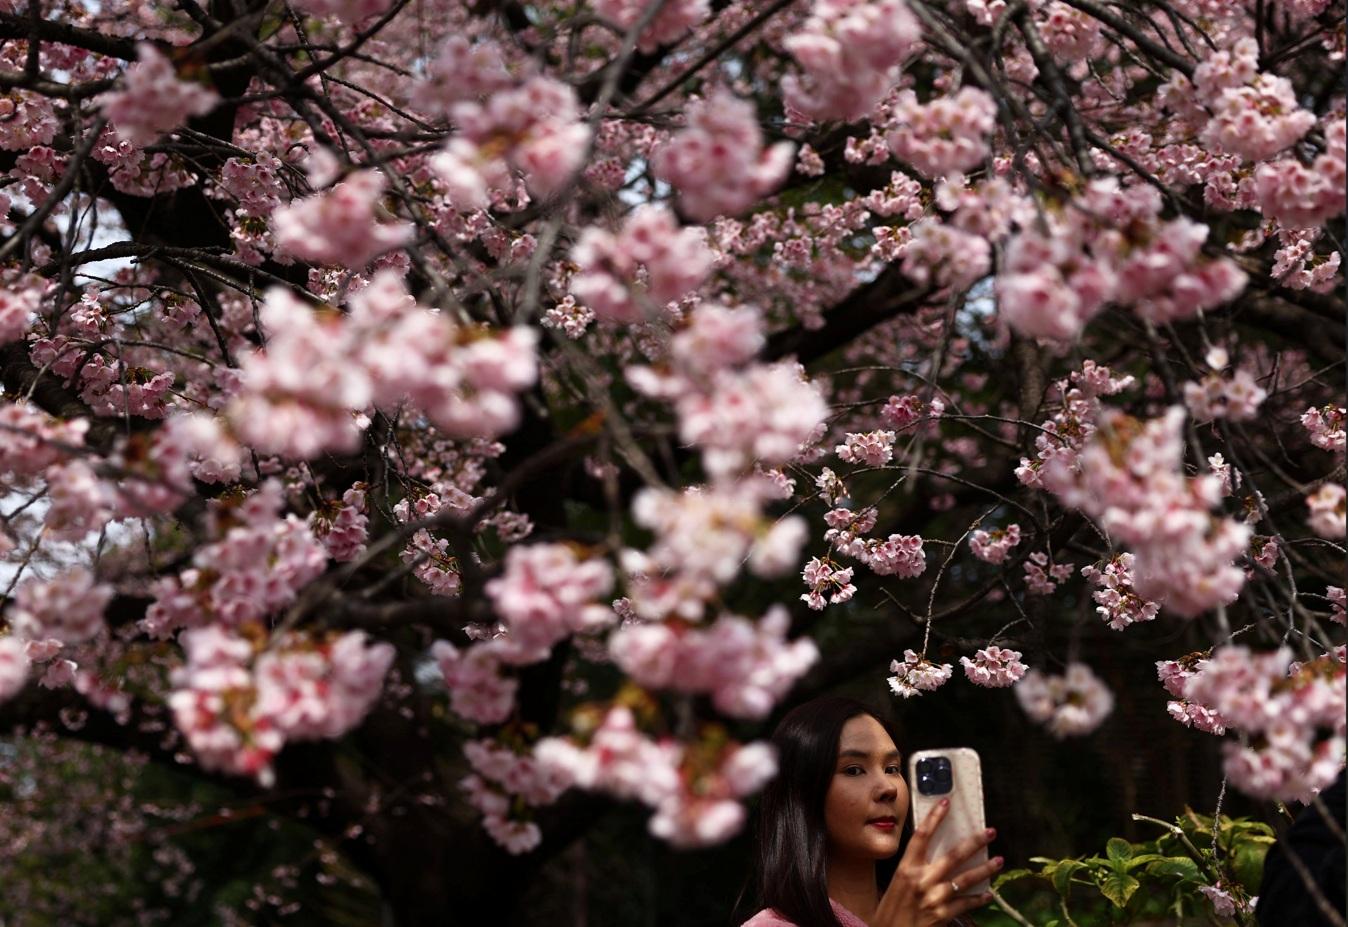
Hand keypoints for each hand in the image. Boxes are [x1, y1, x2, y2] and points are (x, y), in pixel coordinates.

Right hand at [870, 799, 1002, 926]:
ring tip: (999, 860)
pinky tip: (988, 894)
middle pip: (953, 855)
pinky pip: (966, 903)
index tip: (946, 803)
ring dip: (985, 868)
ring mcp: (934, 898)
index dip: (935, 818)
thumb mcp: (897, 884)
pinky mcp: (942, 915)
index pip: (922, 836)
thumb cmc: (891, 910)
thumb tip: (936, 855)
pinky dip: (979, 898)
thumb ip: (915, 870)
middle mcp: (921, 880)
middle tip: (990, 832)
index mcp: (906, 869)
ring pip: (966, 879)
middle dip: (974, 842)